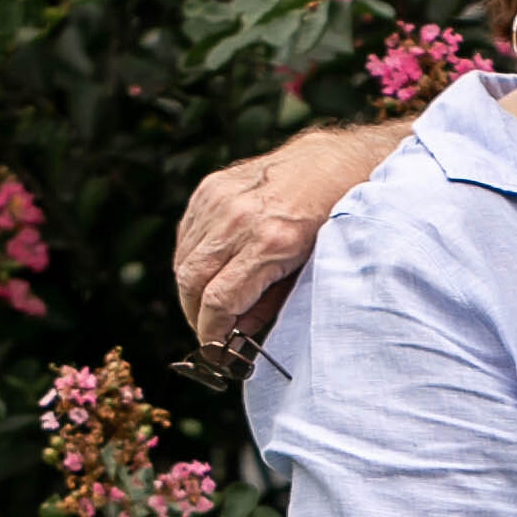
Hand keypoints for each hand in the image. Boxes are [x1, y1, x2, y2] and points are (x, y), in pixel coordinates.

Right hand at [172, 125, 401, 345]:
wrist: (332, 164)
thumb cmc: (329, 222)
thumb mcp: (310, 272)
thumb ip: (269, 305)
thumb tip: (235, 333)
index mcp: (270, 243)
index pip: (218, 301)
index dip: (210, 333)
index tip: (214, 351)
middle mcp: (238, 219)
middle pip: (191, 282)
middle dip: (195, 316)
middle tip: (210, 332)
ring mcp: (220, 199)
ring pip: (183, 260)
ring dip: (191, 291)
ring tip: (211, 305)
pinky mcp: (210, 188)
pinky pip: (187, 235)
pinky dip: (192, 259)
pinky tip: (212, 270)